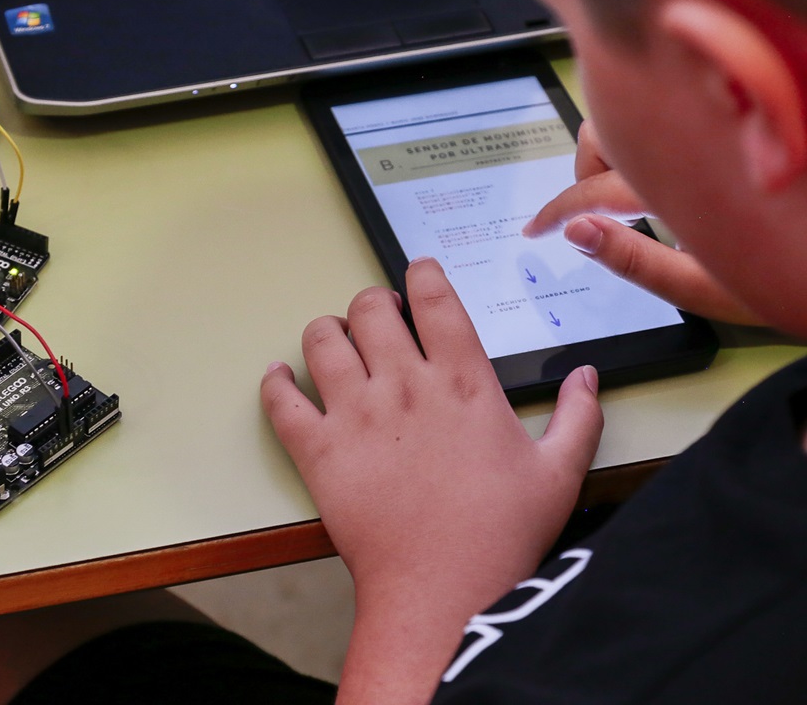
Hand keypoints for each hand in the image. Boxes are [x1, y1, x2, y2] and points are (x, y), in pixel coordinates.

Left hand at [260, 259, 602, 702]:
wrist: (443, 590)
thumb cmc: (502, 535)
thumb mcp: (560, 473)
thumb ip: (578, 417)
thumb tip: (589, 376)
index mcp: (462, 382)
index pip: (434, 299)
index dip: (421, 274)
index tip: (417, 273)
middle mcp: (404, 385)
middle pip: (369, 308)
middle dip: (371, 303)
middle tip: (377, 318)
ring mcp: (355, 414)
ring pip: (321, 340)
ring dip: (325, 332)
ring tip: (334, 343)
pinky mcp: (318, 450)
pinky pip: (281, 400)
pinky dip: (274, 382)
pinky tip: (279, 377)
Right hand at [524, 121, 762, 324]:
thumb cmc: (796, 280)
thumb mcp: (706, 290)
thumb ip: (634, 261)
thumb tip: (578, 233)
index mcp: (681, 187)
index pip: (593, 190)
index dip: (556, 210)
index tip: (538, 227)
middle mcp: (695, 145)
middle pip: (604, 132)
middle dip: (584, 168)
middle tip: (585, 207)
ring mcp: (712, 131)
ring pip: (638, 113)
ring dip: (620, 146)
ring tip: (631, 190)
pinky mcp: (732, 127)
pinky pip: (674, 116)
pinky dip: (656, 140)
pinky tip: (671, 173)